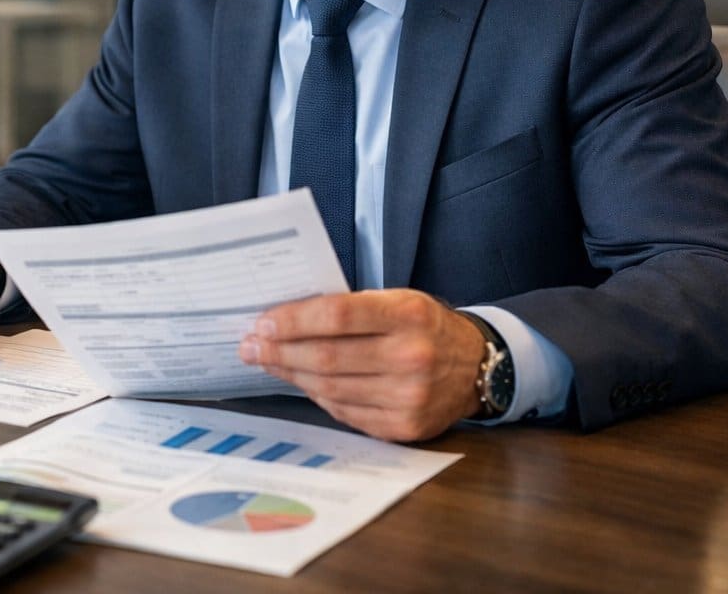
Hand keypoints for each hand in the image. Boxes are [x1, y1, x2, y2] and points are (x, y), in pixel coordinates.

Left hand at [239, 289, 485, 441]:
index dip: (294, 320)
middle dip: (279, 351)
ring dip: (291, 374)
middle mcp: (412, 357)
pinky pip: (345, 412)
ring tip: (267, 362)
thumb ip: (351, 307)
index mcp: (408, 315)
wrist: (477, 366)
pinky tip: (302, 382)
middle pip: (327, 357)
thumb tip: (287, 318)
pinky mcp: (405, 427)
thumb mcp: (399, 300)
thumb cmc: (425, 326)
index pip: (338, 315)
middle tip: (250, 346)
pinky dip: (318, 396)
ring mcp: (410, 397)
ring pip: (331, 388)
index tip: (262, 323)